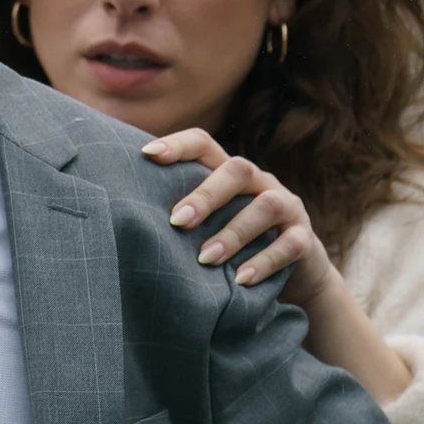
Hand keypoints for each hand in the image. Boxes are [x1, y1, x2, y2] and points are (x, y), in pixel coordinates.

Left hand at [141, 128, 332, 308]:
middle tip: (177, 221)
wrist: (294, 276)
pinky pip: (291, 244)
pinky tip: (240, 279)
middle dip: (206, 195)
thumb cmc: (233, 245)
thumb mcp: (207, 226)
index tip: (148, 155)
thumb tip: (119, 215)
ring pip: (266, 206)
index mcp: (230, 175)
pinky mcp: (305, 239)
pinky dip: (265, 261)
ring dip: (233, 233)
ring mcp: (287, 208)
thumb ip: (179, 213)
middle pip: (238, 170)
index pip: (204, 144)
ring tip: (205, 258)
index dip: (178, 145)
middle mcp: (260, 183)